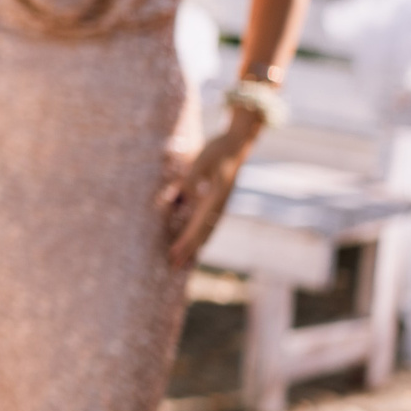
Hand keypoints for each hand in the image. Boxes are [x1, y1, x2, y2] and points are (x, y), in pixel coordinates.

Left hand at [157, 112, 259, 269]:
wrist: (237, 144)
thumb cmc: (218, 150)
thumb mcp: (202, 160)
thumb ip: (191, 178)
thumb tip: (179, 197)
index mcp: (215, 199)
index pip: (197, 226)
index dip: (185, 242)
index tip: (174, 254)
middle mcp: (218, 206)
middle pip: (202, 234)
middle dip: (188, 250)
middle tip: (173, 266)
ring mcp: (219, 205)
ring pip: (206, 231)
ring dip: (194, 246)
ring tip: (183, 260)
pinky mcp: (217, 201)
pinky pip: (208, 223)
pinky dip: (200, 235)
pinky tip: (195, 242)